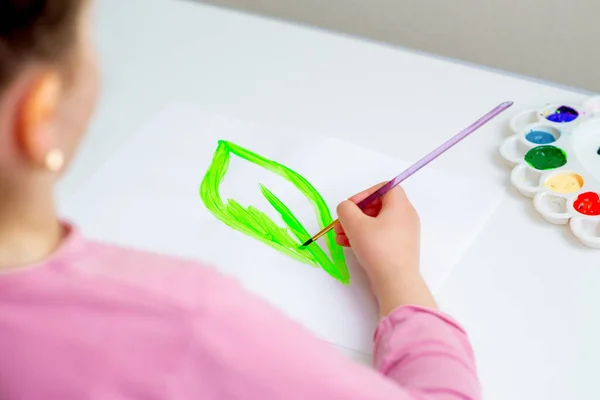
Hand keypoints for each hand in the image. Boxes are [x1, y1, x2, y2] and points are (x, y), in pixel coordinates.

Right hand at [335, 183, 436, 315]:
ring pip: (377, 222)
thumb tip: (346, 208)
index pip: (385, 187)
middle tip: (342, 222)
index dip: (365, 193)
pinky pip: (380, 236)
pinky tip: (348, 245)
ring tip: (339, 236)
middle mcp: (406, 217)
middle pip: (378, 206)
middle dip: (356, 213)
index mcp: (400, 205)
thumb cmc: (378, 248)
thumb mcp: (355, 224)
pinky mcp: (400, 248)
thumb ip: (345, 209)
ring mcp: (404, 234)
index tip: (352, 206)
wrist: (396, 282)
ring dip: (356, 226)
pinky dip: (365, 236)